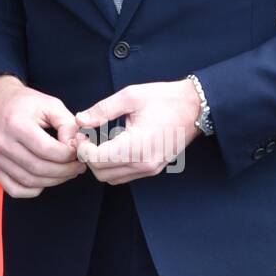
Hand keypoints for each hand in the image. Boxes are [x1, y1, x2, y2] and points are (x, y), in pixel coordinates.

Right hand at [0, 75, 86, 197]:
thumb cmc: (24, 103)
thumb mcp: (51, 105)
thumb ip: (68, 125)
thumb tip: (78, 147)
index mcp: (16, 123)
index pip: (47, 150)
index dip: (69, 155)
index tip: (78, 152)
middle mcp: (1, 142)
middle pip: (39, 168)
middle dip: (65, 171)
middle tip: (78, 166)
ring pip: (29, 181)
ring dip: (53, 181)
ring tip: (66, 172)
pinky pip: (15, 189)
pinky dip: (33, 190)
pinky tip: (45, 179)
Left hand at [72, 80, 201, 184]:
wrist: (195, 107)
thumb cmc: (164, 99)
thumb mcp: (130, 96)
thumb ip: (102, 110)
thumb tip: (80, 120)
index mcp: (137, 145)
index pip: (97, 160)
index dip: (82, 148)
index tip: (81, 134)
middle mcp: (144, 163)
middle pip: (101, 173)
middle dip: (88, 156)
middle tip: (86, 137)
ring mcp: (150, 169)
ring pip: (111, 178)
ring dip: (99, 163)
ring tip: (98, 142)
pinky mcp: (153, 168)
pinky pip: (124, 176)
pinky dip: (112, 166)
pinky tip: (112, 147)